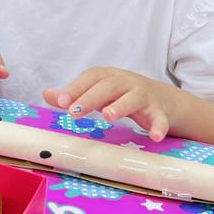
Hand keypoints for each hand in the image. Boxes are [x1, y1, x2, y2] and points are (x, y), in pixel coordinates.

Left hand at [43, 67, 182, 141]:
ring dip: (120, 106)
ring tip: (108, 116)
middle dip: (91, 97)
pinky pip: (160, 119)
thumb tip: (47, 94)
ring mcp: (145, 97)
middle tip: (74, 112)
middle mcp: (127, 83)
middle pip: (108, 86)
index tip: (61, 102)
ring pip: (133, 98)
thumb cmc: (125, 94)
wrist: (166, 100)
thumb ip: (75, 94)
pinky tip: (154, 136)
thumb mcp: (100, 92)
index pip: (91, 77)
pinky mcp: (160, 112)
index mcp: (109, 77)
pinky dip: (158, 126)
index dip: (75, 88)